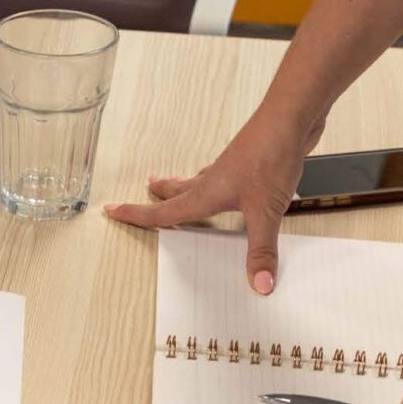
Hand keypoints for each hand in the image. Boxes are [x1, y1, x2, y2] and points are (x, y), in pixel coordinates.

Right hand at [103, 105, 323, 293]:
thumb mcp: (265, 211)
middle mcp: (213, 181)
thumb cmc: (270, 157)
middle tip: (145, 192)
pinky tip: (228, 180)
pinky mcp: (248, 161)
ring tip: (173, 184)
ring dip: (182, 185)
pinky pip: (222, 174)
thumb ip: (261, 249)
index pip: (163, 211)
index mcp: (206, 195)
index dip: (136, 214)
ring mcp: (230, 168)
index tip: (112, 210)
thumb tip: (258, 284)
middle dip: (158, 195)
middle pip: (177, 192)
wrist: (290, 119)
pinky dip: (215, 179)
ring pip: (198, 181)